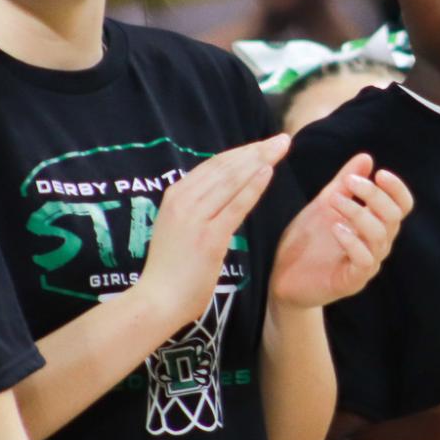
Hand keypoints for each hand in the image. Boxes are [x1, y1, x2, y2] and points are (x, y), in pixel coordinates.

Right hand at [133, 136, 288, 326]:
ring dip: (259, 161)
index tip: (264, 145)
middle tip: (281, 139)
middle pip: (225, 167)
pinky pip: (235, 205)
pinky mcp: (208, 237)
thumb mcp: (180, 228)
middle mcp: (183, 200)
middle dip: (256, 150)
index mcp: (175, 195)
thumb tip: (221, 192)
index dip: (242, 152)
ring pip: (232, 180)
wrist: (158, 299)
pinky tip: (268, 172)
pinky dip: (253, 186)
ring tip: (281, 148)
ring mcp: (195, 217)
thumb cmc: (172, 269)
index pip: (214, 165)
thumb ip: (198, 208)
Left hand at [270, 153, 412, 308]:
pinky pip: (364, 260)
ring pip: (379, 236)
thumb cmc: (308, 241)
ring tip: (334, 201)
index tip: (380, 173)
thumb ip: (346, 183)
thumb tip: (366, 157)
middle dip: (374, 196)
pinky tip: (335, 227)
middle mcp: (377, 244)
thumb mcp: (325, 204)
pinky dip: (352, 241)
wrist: (284, 278)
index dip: (397, 189)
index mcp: (375, 224)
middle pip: (394, 217)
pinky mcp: (352, 281)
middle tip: (349, 183)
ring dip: (358, 213)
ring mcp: (367, 264)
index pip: (402, 206)